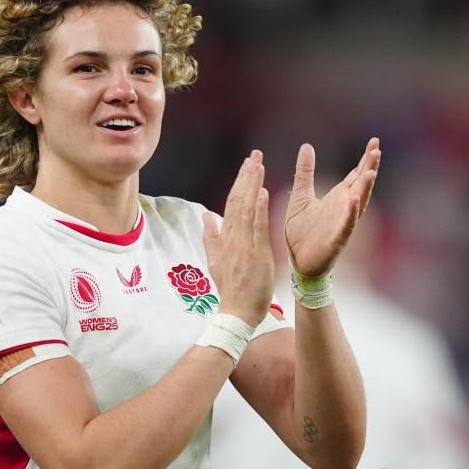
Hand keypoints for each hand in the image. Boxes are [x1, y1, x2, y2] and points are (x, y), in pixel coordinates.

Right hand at [202, 150, 275, 328]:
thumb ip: (211, 237)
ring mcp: (244, 245)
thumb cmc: (230, 289)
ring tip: (257, 164)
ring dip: (252, 185)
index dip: (239, 183)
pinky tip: (262, 192)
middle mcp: (233, 238)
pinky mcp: (256, 254)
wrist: (236, 313)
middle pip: (238, 201)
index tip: (246, 164)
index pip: (231, 204)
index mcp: (225, 238)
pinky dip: (258, 209)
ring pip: (247, 209)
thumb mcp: (215, 261)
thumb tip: (206, 216)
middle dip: (246, 176)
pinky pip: (257, 227)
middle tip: (254, 155)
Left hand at [284, 138, 380, 276]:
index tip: (374, 141)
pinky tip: (355, 200)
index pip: (355, 174)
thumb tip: (307, 146)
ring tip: (371, 171)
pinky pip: (346, 225)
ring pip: (358, 203)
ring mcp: (342, 224)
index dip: (365, 159)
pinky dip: (351, 213)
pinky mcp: (336, 240)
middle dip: (369, 168)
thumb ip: (305, 172)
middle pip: (361, 184)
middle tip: (377, 149)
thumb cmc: (301, 231)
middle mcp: (344, 208)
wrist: (296, 262)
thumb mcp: (300, 196)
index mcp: (337, 198)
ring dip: (365, 188)